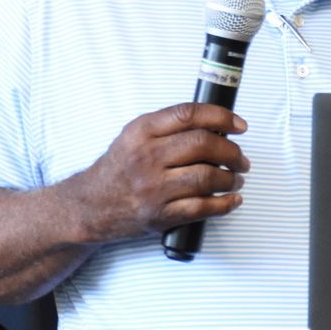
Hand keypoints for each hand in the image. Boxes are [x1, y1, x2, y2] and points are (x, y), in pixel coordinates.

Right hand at [65, 103, 249, 242]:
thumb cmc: (117, 171)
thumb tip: (215, 127)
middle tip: (240, 158)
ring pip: (207, 176)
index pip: (189, 114)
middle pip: (204, 144)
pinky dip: (224, 204)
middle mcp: (147, 157)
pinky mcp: (160, 214)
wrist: (90, 206)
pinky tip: (231, 200)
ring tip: (235, 179)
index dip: (222, 117)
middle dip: (232, 151)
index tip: (239, 125)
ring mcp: (154, 187)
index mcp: (142, 132)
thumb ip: (167, 128)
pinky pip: (202, 208)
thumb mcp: (134, 137)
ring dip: (231, 178)